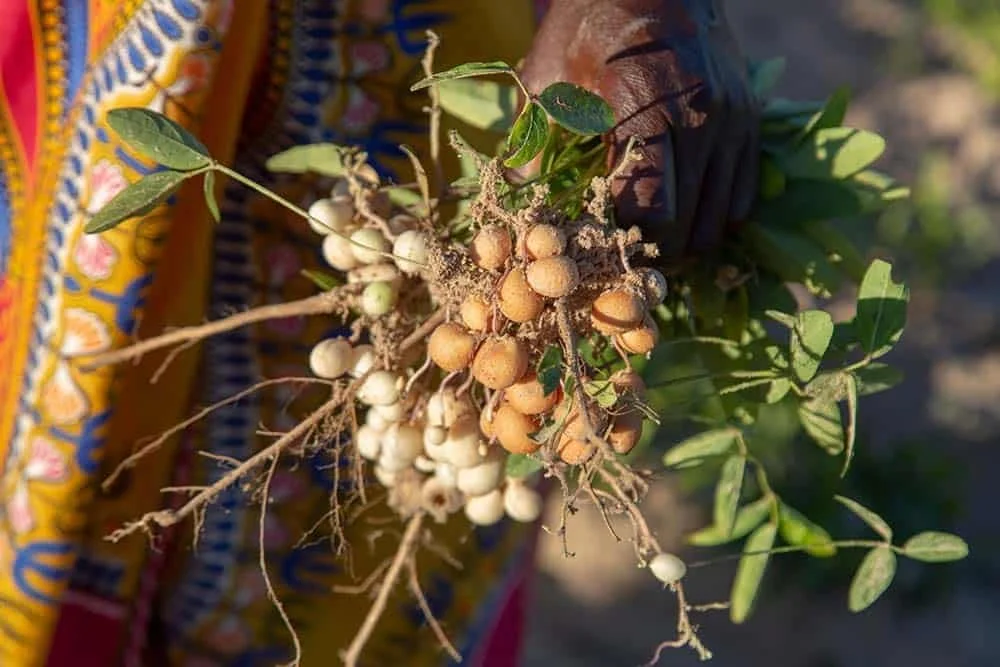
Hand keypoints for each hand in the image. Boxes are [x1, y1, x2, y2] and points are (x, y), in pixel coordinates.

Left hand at [521, 0, 758, 258]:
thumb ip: (531, 147)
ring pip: (717, 223)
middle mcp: (700, 117)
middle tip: (618, 249)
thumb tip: (515, 207)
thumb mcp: (545, 77)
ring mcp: (733, 120)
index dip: (621, 237)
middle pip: (685, 226)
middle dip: (650, 249)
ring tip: (649, 236)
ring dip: (684, 240)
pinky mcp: (751, 121)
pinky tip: (681, 209)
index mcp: (645, 107)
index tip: (594, 238)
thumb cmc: (588, 25)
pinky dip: (712, 216)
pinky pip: (741, 199)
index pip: (650, 209)